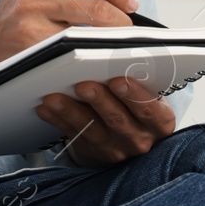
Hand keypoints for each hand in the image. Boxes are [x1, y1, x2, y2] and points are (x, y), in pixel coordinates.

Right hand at [0, 0, 138, 77]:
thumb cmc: (6, 27)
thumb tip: (113, 4)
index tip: (131, 4)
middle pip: (95, 5)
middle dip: (120, 21)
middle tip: (129, 33)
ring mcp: (31, 20)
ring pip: (86, 30)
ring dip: (108, 43)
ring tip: (115, 49)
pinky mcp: (29, 45)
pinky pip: (70, 51)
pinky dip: (88, 58)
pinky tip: (94, 63)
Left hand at [36, 75, 175, 167]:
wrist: (129, 134)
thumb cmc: (139, 102)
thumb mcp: (150, 93)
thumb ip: (140, 78)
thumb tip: (116, 53)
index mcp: (160, 122)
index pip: (150, 110)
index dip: (135, 96)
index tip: (118, 80)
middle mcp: (140, 139)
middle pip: (118, 120)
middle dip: (99, 101)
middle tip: (82, 84)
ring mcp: (115, 149)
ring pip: (92, 129)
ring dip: (70, 111)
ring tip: (53, 96)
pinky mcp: (92, 152)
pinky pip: (73, 136)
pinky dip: (58, 121)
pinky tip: (45, 108)